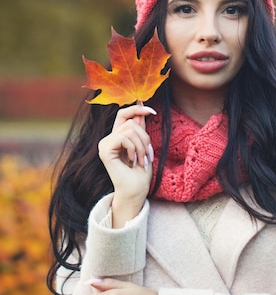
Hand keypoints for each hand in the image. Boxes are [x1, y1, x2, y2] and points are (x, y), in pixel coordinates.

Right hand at [98, 103, 155, 224]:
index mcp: (116, 137)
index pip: (123, 114)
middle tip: (148, 154)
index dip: (137, 109)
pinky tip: (133, 162)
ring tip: (142, 160)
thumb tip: (140, 104)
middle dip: (145, 137)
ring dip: (142, 146)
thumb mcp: (144, 145)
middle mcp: (108, 139)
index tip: (152, 112)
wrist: (136, 191)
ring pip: (129, 130)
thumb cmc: (141, 173)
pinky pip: (124, 138)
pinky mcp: (105, 151)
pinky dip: (134, 149)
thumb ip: (140, 127)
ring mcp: (104, 145)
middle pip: (130, 122)